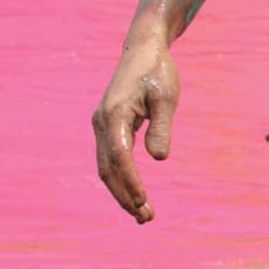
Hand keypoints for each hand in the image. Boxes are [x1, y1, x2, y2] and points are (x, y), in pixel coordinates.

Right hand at [93, 28, 179, 222]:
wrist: (143, 50)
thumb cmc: (157, 72)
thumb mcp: (166, 97)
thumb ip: (161, 127)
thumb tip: (158, 158)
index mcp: (115, 115)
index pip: (119, 156)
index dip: (130, 181)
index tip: (144, 200)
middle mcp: (102, 122)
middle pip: (108, 168)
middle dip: (125, 195)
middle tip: (145, 218)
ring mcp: (102, 125)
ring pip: (106, 166)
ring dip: (122, 191)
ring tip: (142, 214)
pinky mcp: (108, 126)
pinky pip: (110, 158)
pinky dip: (121, 178)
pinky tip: (135, 192)